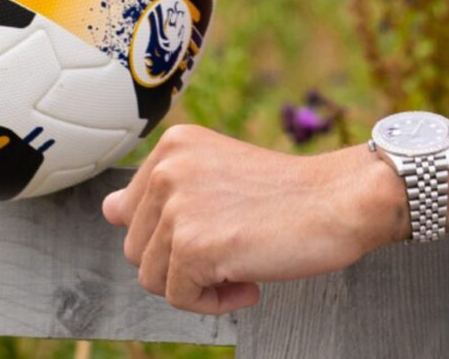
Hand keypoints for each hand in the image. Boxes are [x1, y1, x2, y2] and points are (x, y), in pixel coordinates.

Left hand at [101, 126, 408, 314]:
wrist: (341, 201)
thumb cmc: (290, 195)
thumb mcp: (216, 176)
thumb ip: (161, 192)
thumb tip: (107, 211)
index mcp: (173, 145)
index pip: (130, 214)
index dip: (172, 235)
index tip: (216, 227)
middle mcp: (168, 168)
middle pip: (136, 249)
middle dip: (182, 263)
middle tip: (234, 248)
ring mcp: (178, 206)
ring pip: (152, 278)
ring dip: (198, 285)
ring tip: (242, 262)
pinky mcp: (193, 246)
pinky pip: (181, 299)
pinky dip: (215, 303)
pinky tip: (249, 280)